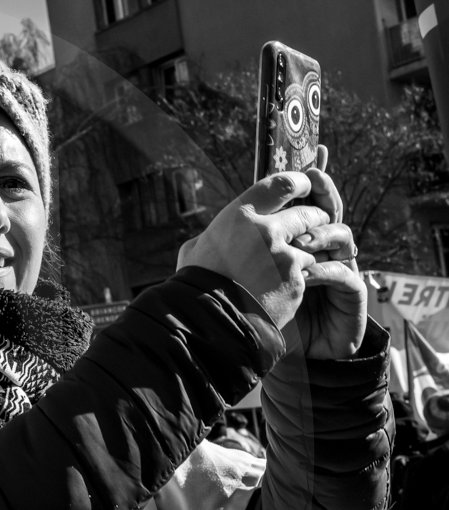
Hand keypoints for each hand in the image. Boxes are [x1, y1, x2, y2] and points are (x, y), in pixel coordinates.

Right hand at [177, 146, 365, 358]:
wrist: (205, 326)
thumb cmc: (193, 286)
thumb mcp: (194, 251)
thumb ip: (214, 235)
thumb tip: (217, 232)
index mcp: (240, 217)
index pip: (283, 184)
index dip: (299, 183)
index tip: (304, 187)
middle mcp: (266, 232)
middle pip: (308, 213)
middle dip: (315, 218)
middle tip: (313, 224)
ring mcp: (284, 258)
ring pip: (313, 244)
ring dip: (309, 250)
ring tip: (296, 261)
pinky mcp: (296, 283)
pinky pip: (309, 273)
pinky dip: (302, 277)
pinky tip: (286, 287)